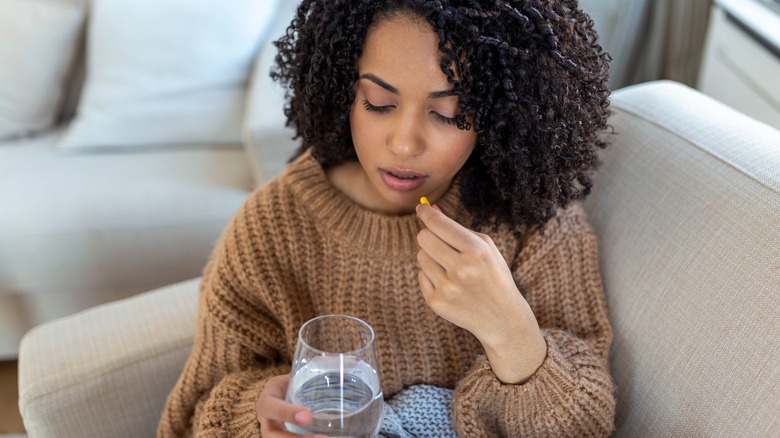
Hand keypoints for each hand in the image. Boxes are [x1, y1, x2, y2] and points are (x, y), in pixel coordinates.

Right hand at [255, 375, 326, 437]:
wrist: (282, 395)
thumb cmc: (292, 383)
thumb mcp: (298, 375)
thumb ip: (320, 369)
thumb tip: (354, 362)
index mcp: (267, 399)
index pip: (270, 407)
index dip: (286, 413)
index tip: (307, 416)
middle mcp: (267, 421)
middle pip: (274, 436)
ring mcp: (274, 434)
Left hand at [415, 203, 545, 382]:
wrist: (501, 317)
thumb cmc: (492, 275)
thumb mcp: (485, 247)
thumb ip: (457, 227)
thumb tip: (429, 209)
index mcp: (476, 251)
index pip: (438, 224)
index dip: (426, 212)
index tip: (421, 208)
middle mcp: (461, 269)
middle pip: (423, 238)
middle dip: (429, 235)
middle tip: (440, 241)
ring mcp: (447, 288)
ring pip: (421, 257)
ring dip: (431, 257)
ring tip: (450, 267)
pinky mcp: (436, 302)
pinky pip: (421, 276)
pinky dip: (431, 276)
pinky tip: (450, 284)